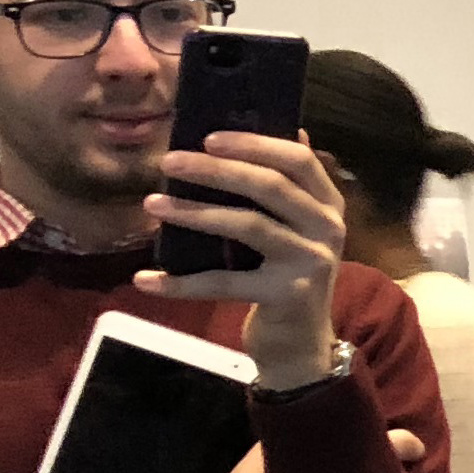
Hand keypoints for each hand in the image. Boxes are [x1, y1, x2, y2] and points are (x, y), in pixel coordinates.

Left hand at [142, 133, 346, 392]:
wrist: (302, 343)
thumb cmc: (286, 275)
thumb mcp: (294, 227)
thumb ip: (284, 187)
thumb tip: (275, 129)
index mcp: (327, 204)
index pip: (299, 160)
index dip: (255, 143)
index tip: (208, 136)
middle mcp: (327, 228)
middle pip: (271, 186)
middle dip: (216, 170)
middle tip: (169, 161)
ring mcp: (309, 263)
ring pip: (248, 225)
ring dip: (195, 212)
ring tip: (153, 204)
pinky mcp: (286, 296)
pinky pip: (225, 283)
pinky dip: (181, 283)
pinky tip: (146, 279)